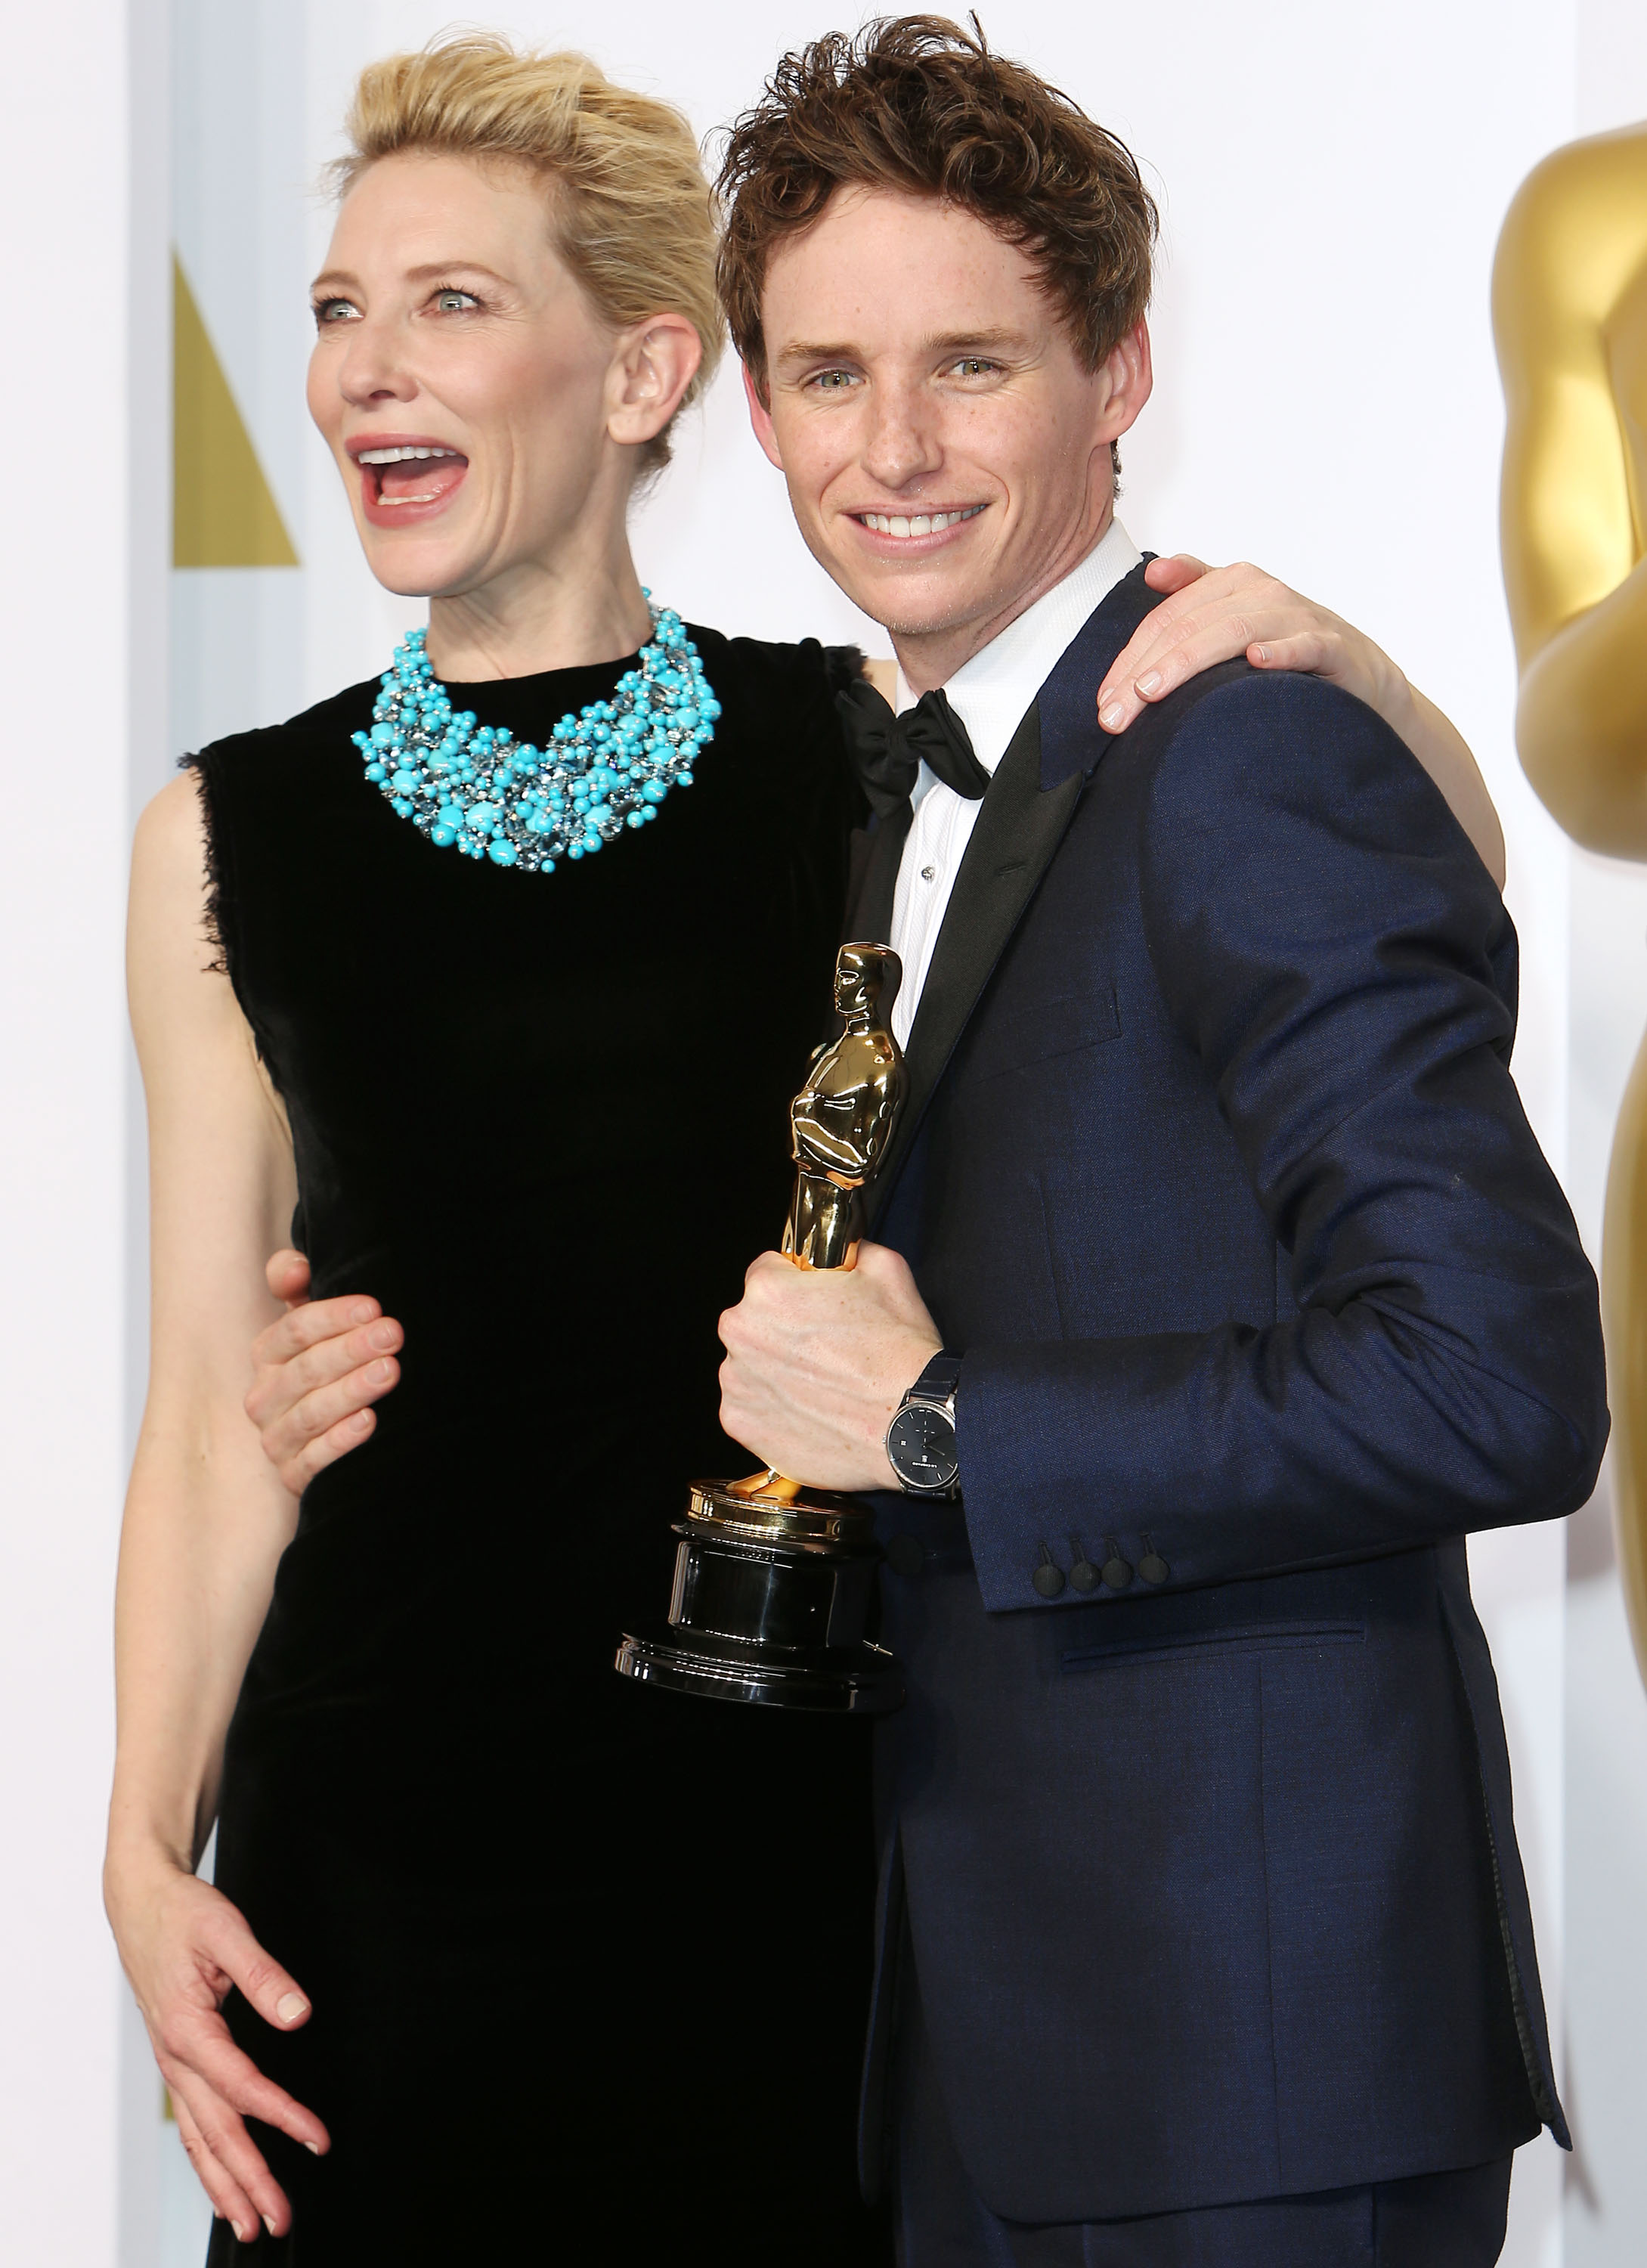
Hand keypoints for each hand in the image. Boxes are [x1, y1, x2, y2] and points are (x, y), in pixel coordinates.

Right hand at [106, 1849, 327, 2239]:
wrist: (142, 1905)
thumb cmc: (184, 1915)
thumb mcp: (227, 1931)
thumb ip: (263, 1975)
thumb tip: (297, 2015)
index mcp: (187, 2030)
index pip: (241, 2086)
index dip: (281, 2116)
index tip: (316, 2139)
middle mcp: (176, 2058)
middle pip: (216, 2131)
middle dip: (249, 2179)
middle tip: (279, 2218)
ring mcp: (173, 2065)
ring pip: (198, 2139)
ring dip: (225, 2184)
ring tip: (251, 2224)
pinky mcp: (177, 2063)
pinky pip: (190, 2124)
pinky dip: (206, 2161)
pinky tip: (222, 2185)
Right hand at [246, 1250, 402, 1492]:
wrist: (318, 1440)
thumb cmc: (321, 1369)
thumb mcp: (309, 1325)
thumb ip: (295, 1287)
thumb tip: (293, 1266)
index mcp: (267, 1355)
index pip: (294, 1330)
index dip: (333, 1316)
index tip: (374, 1307)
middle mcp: (264, 1397)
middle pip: (306, 1370)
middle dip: (351, 1350)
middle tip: (393, 1335)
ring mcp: (276, 1438)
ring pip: (311, 1413)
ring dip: (351, 1391)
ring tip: (390, 1372)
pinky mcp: (292, 1475)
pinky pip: (313, 1461)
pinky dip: (340, 1442)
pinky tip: (370, 1423)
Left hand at [719, 1243, 941, 1491]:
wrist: (911, 1426)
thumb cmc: (899, 1353)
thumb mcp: (887, 1270)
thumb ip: (850, 1250)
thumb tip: (840, 1251)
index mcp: (767, 1290)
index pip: (768, 1270)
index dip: (798, 1284)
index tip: (819, 1304)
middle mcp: (741, 1333)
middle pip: (755, 1318)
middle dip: (784, 1327)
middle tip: (828, 1347)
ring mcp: (736, 1382)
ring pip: (751, 1361)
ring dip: (777, 1367)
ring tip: (823, 1382)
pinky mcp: (740, 1422)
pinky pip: (750, 1404)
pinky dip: (773, 1406)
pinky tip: (811, 1408)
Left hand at [1097, 555, 1404, 733]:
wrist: (1361, 675)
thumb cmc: (1287, 649)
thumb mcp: (1235, 618)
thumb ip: (1193, 595)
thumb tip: (1152, 573)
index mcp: (1231, 583)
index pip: (1165, 621)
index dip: (1128, 661)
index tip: (1103, 705)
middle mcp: (1261, 592)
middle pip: (1189, 626)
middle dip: (1144, 672)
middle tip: (1116, 715)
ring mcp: (1297, 617)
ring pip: (1234, 630)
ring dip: (1188, 662)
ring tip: (1153, 691)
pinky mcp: (1332, 646)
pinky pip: (1304, 645)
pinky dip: (1280, 651)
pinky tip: (1255, 662)